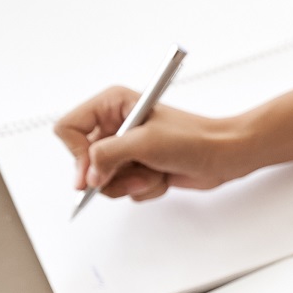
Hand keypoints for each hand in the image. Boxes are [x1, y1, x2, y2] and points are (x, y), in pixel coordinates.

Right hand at [53, 86, 250, 201]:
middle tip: (133, 171)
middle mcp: (115, 124)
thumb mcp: (144, 143)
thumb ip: (107, 156)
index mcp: (112, 104)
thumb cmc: (193, 138)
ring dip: (130, 183)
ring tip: (152, 173)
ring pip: (103, 179)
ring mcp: (126, 147)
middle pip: (83, 160)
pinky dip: (142, 188)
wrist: (223, 154)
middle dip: (110, 174)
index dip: (76, 154)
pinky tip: (161, 176)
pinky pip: (123, 188)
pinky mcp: (137, 166)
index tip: (92, 172)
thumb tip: (87, 175)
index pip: (69, 128)